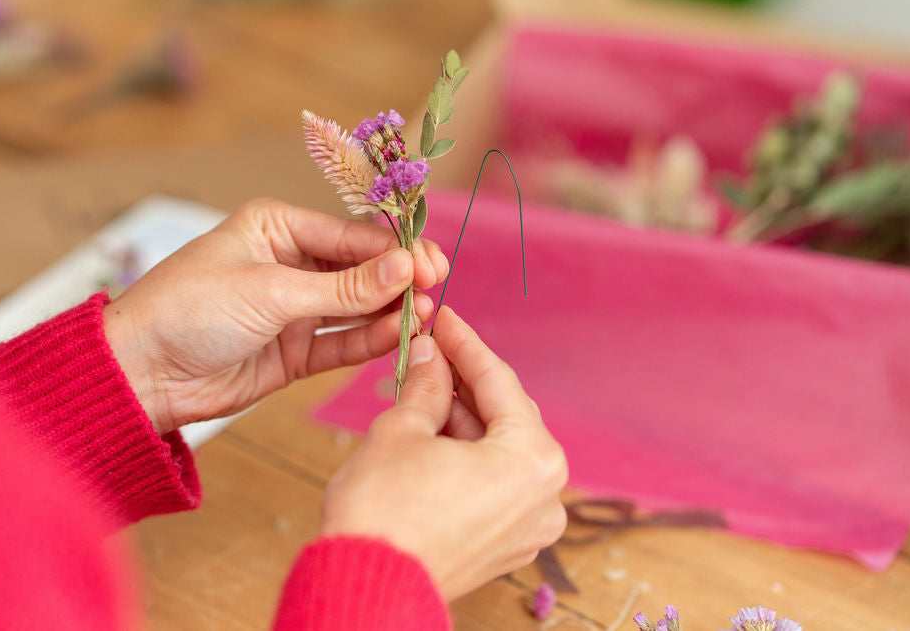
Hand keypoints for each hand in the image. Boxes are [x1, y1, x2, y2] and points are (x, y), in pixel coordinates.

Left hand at [103, 198, 448, 434]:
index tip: (430, 265)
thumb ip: (343, 287)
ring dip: (389, 313)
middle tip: (435, 290)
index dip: (393, 250)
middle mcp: (288, 263)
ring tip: (425, 318)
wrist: (141, 373)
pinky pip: (340, 343)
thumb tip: (406, 268)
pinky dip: (369, 342)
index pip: (350, 235)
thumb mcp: (271, 291)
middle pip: (359, 270)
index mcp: (276, 227)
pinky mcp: (292, 352)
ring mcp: (292, 310)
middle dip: (398, 281)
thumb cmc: (190, 310)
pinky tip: (398, 338)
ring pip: (355, 308)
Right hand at [321, 307, 567, 599]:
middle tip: (428, 349)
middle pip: (505, 417)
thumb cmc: (383, 515)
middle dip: (463, 382)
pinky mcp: (506, 546)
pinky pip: (493, 483)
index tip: (445, 318)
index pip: (499, 382)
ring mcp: (528, 526)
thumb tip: (430, 354)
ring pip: (498, 451)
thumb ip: (426, 384)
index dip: (466, 344)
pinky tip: (431, 430)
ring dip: (461, 418)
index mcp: (532, 461)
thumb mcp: (402, 430)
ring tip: (419, 388)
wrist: (364, 590)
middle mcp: (545, 496)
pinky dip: (465, 455)